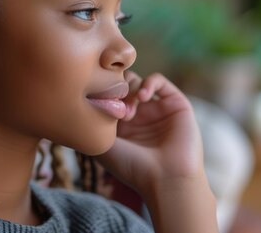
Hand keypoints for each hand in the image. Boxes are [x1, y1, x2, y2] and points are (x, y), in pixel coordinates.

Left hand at [96, 71, 204, 195]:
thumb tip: (84, 102)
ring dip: (130, 90)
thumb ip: (92, 124)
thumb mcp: (102, 147)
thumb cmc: (132, 167)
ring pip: (138, 82)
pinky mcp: (176, 104)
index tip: (100, 107)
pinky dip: (149, 82)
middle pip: (121, 86)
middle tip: (116, 110)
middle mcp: (140, 116)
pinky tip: (143, 96)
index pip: (108, 97)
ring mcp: (157, 109)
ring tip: (129, 111)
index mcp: (122, 126)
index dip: (102, 97)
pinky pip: (159, 81)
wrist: (166, 179)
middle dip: (116, 93)